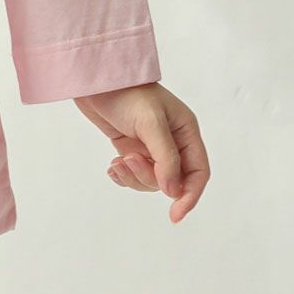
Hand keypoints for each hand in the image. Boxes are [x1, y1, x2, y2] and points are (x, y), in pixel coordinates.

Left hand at [75, 83, 208, 223]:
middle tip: (128, 160)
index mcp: (186, 131)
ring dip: (134, 177)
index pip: (198, 172)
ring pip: (151, 180)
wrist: (95, 79)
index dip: (190, 195)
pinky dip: (123, 176)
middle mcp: (172, 141)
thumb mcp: (151, 123)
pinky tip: (112, 167)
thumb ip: (165, 158)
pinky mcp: (130, 147)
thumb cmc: (127, 93)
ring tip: (118, 161)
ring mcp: (150, 146)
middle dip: (149, 177)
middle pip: (171, 180)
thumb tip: (174, 191)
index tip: (175, 215)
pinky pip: (133, 174)